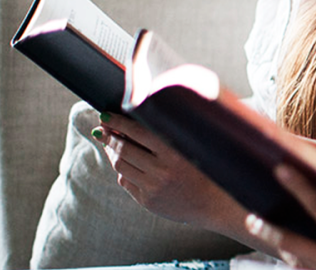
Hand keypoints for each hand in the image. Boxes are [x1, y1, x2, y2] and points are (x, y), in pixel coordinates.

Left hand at [93, 112, 239, 229]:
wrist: (213, 202)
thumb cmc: (204, 166)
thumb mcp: (192, 145)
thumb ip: (168, 130)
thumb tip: (136, 113)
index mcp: (176, 152)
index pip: (138, 131)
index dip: (118, 122)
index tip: (105, 115)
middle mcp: (162, 170)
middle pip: (124, 148)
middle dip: (109, 136)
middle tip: (102, 127)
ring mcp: (153, 187)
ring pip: (121, 165)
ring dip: (112, 151)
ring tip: (110, 142)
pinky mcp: (147, 201)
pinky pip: (126, 181)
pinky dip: (122, 169)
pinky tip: (123, 161)